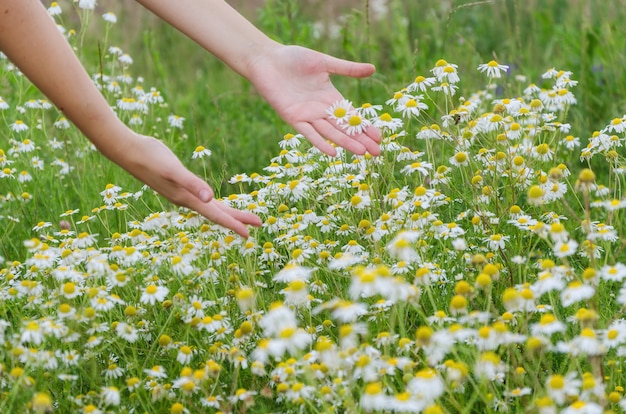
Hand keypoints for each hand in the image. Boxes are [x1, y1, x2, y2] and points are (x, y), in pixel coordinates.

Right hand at [118, 134, 261, 237]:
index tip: (250, 234)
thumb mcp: (173, 169)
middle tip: (259, 224)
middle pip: (218, 213)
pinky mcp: (179, 184)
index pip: (216, 215)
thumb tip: (210, 198)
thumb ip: (192, 184)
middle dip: (238, 219)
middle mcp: (186, 199)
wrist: (128, 150)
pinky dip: (213, 202)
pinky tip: (214, 200)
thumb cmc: (150, 158)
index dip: (234, 224)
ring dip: (228, 212)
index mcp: (188, 199)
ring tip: (243, 216)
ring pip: (211, 207)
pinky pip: (202, 197)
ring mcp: (182, 193)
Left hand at [247, 45, 381, 156]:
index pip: (352, 116)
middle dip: (360, 140)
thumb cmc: (293, 58)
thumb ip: (347, 69)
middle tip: (376, 153)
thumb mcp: (324, 62)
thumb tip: (373, 69)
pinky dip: (320, 143)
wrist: (267, 60)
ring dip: (345, 143)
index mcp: (330, 97)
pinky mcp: (293, 118)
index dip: (365, 127)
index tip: (379, 137)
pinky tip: (333, 153)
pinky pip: (308, 133)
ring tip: (361, 153)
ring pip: (330, 133)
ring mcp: (307, 115)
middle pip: (344, 128)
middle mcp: (320, 110)